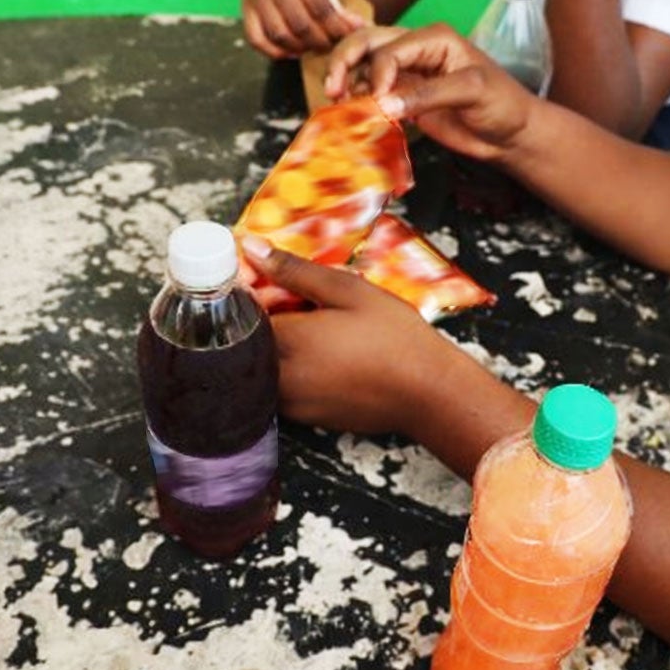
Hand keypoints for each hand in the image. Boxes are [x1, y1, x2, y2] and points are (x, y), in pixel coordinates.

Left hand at [240, 234, 454, 435]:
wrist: (428, 392)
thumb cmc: (395, 338)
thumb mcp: (347, 291)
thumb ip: (295, 271)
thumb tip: (252, 249)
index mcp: (287, 342)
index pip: (241, 315)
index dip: (251, 295)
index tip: (268, 284)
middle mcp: (281, 378)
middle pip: (247, 345)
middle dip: (261, 324)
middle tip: (295, 309)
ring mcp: (291, 404)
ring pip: (262, 370)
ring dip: (276, 350)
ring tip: (314, 335)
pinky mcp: (306, 419)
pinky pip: (281, 390)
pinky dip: (291, 372)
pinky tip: (323, 359)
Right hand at [241, 0, 366, 58]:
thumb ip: (338, 0)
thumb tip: (358, 26)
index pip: (321, 9)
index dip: (337, 29)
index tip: (346, 37)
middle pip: (301, 26)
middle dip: (320, 42)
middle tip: (331, 45)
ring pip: (281, 36)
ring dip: (300, 48)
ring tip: (313, 47)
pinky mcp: (244, 11)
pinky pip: (258, 41)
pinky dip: (275, 52)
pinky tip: (292, 50)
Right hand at [324, 24, 541, 163]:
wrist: (511, 134)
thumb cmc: (502, 105)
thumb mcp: (472, 92)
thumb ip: (429, 95)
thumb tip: (386, 104)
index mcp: (434, 38)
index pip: (390, 48)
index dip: (378, 73)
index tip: (380, 102)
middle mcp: (416, 49)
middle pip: (366, 43)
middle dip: (344, 61)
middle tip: (333, 90)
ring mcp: (407, 73)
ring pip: (363, 65)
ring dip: (346, 80)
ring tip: (337, 101)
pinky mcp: (403, 96)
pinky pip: (371, 90)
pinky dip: (356, 98)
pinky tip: (349, 109)